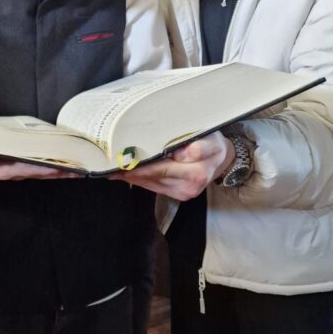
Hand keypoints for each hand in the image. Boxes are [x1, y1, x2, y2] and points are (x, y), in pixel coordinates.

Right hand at [0, 150, 77, 181]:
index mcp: (3, 169)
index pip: (26, 169)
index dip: (42, 168)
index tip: (58, 167)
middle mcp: (14, 172)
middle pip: (40, 172)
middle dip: (60, 171)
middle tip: (79, 170)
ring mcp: (19, 171)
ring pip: (43, 172)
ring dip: (60, 171)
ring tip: (79, 169)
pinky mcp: (21, 167)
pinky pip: (40, 168)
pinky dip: (54, 166)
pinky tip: (66, 164)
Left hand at [110, 131, 233, 200]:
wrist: (221, 158)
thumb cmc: (212, 142)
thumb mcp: (210, 138)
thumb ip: (198, 146)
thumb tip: (179, 155)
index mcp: (197, 170)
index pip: (163, 167)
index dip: (142, 165)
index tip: (125, 161)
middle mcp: (190, 185)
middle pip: (154, 177)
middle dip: (131, 172)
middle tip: (110, 165)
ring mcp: (183, 193)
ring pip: (152, 184)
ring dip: (132, 177)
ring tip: (113, 168)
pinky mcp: (178, 195)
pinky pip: (155, 187)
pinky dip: (140, 181)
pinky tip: (127, 174)